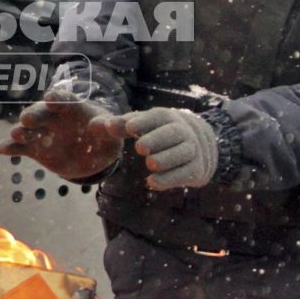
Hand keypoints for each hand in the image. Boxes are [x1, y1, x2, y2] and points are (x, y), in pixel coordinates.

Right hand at [0, 92, 122, 180]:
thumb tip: (102, 124)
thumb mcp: (110, 135)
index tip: (51, 98)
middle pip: (41, 112)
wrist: (93, 156)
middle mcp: (53, 117)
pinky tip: (3, 149)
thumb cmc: (103, 139)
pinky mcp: (35, 149)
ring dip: (21, 131)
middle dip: (34, 114)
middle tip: (27, 119)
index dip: (58, 98)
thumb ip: (107, 129)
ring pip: (28, 129)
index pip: (64, 99)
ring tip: (16, 135)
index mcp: (73, 107)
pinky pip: (21, 147)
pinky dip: (12, 148)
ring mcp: (42, 132)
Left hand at [95, 107, 222, 190]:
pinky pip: (186, 172)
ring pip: (184, 152)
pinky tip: (153, 182)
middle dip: (157, 139)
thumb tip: (100, 125)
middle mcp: (183, 131)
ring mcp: (193, 150)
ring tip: (150, 164)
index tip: (129, 128)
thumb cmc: (159, 133)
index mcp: (166, 118)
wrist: (199, 144)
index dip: (144, 121)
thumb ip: (119, 126)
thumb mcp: (140, 125)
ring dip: (167, 158)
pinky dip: (170, 178)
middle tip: (140, 147)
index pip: (156, 116)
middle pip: (174, 132)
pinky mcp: (197, 169)